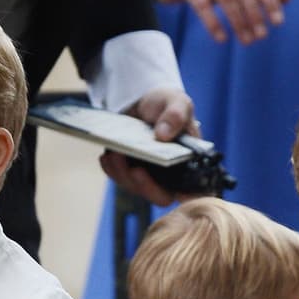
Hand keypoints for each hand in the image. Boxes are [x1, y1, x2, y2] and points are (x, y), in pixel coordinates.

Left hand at [99, 87, 196, 204]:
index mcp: (189, 162)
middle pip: (161, 196)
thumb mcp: (177, 101)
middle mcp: (170, 175)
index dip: (187, 197)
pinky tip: (107, 156)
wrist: (143, 101)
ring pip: (137, 188)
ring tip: (115, 154)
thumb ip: (177, 115)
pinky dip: (112, 169)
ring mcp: (149, 176)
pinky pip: (120, 178)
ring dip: (124, 174)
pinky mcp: (130, 171)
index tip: (177, 192)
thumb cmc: (166, 103)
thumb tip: (164, 135)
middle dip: (146, 186)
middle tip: (136, 169)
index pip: (192, 190)